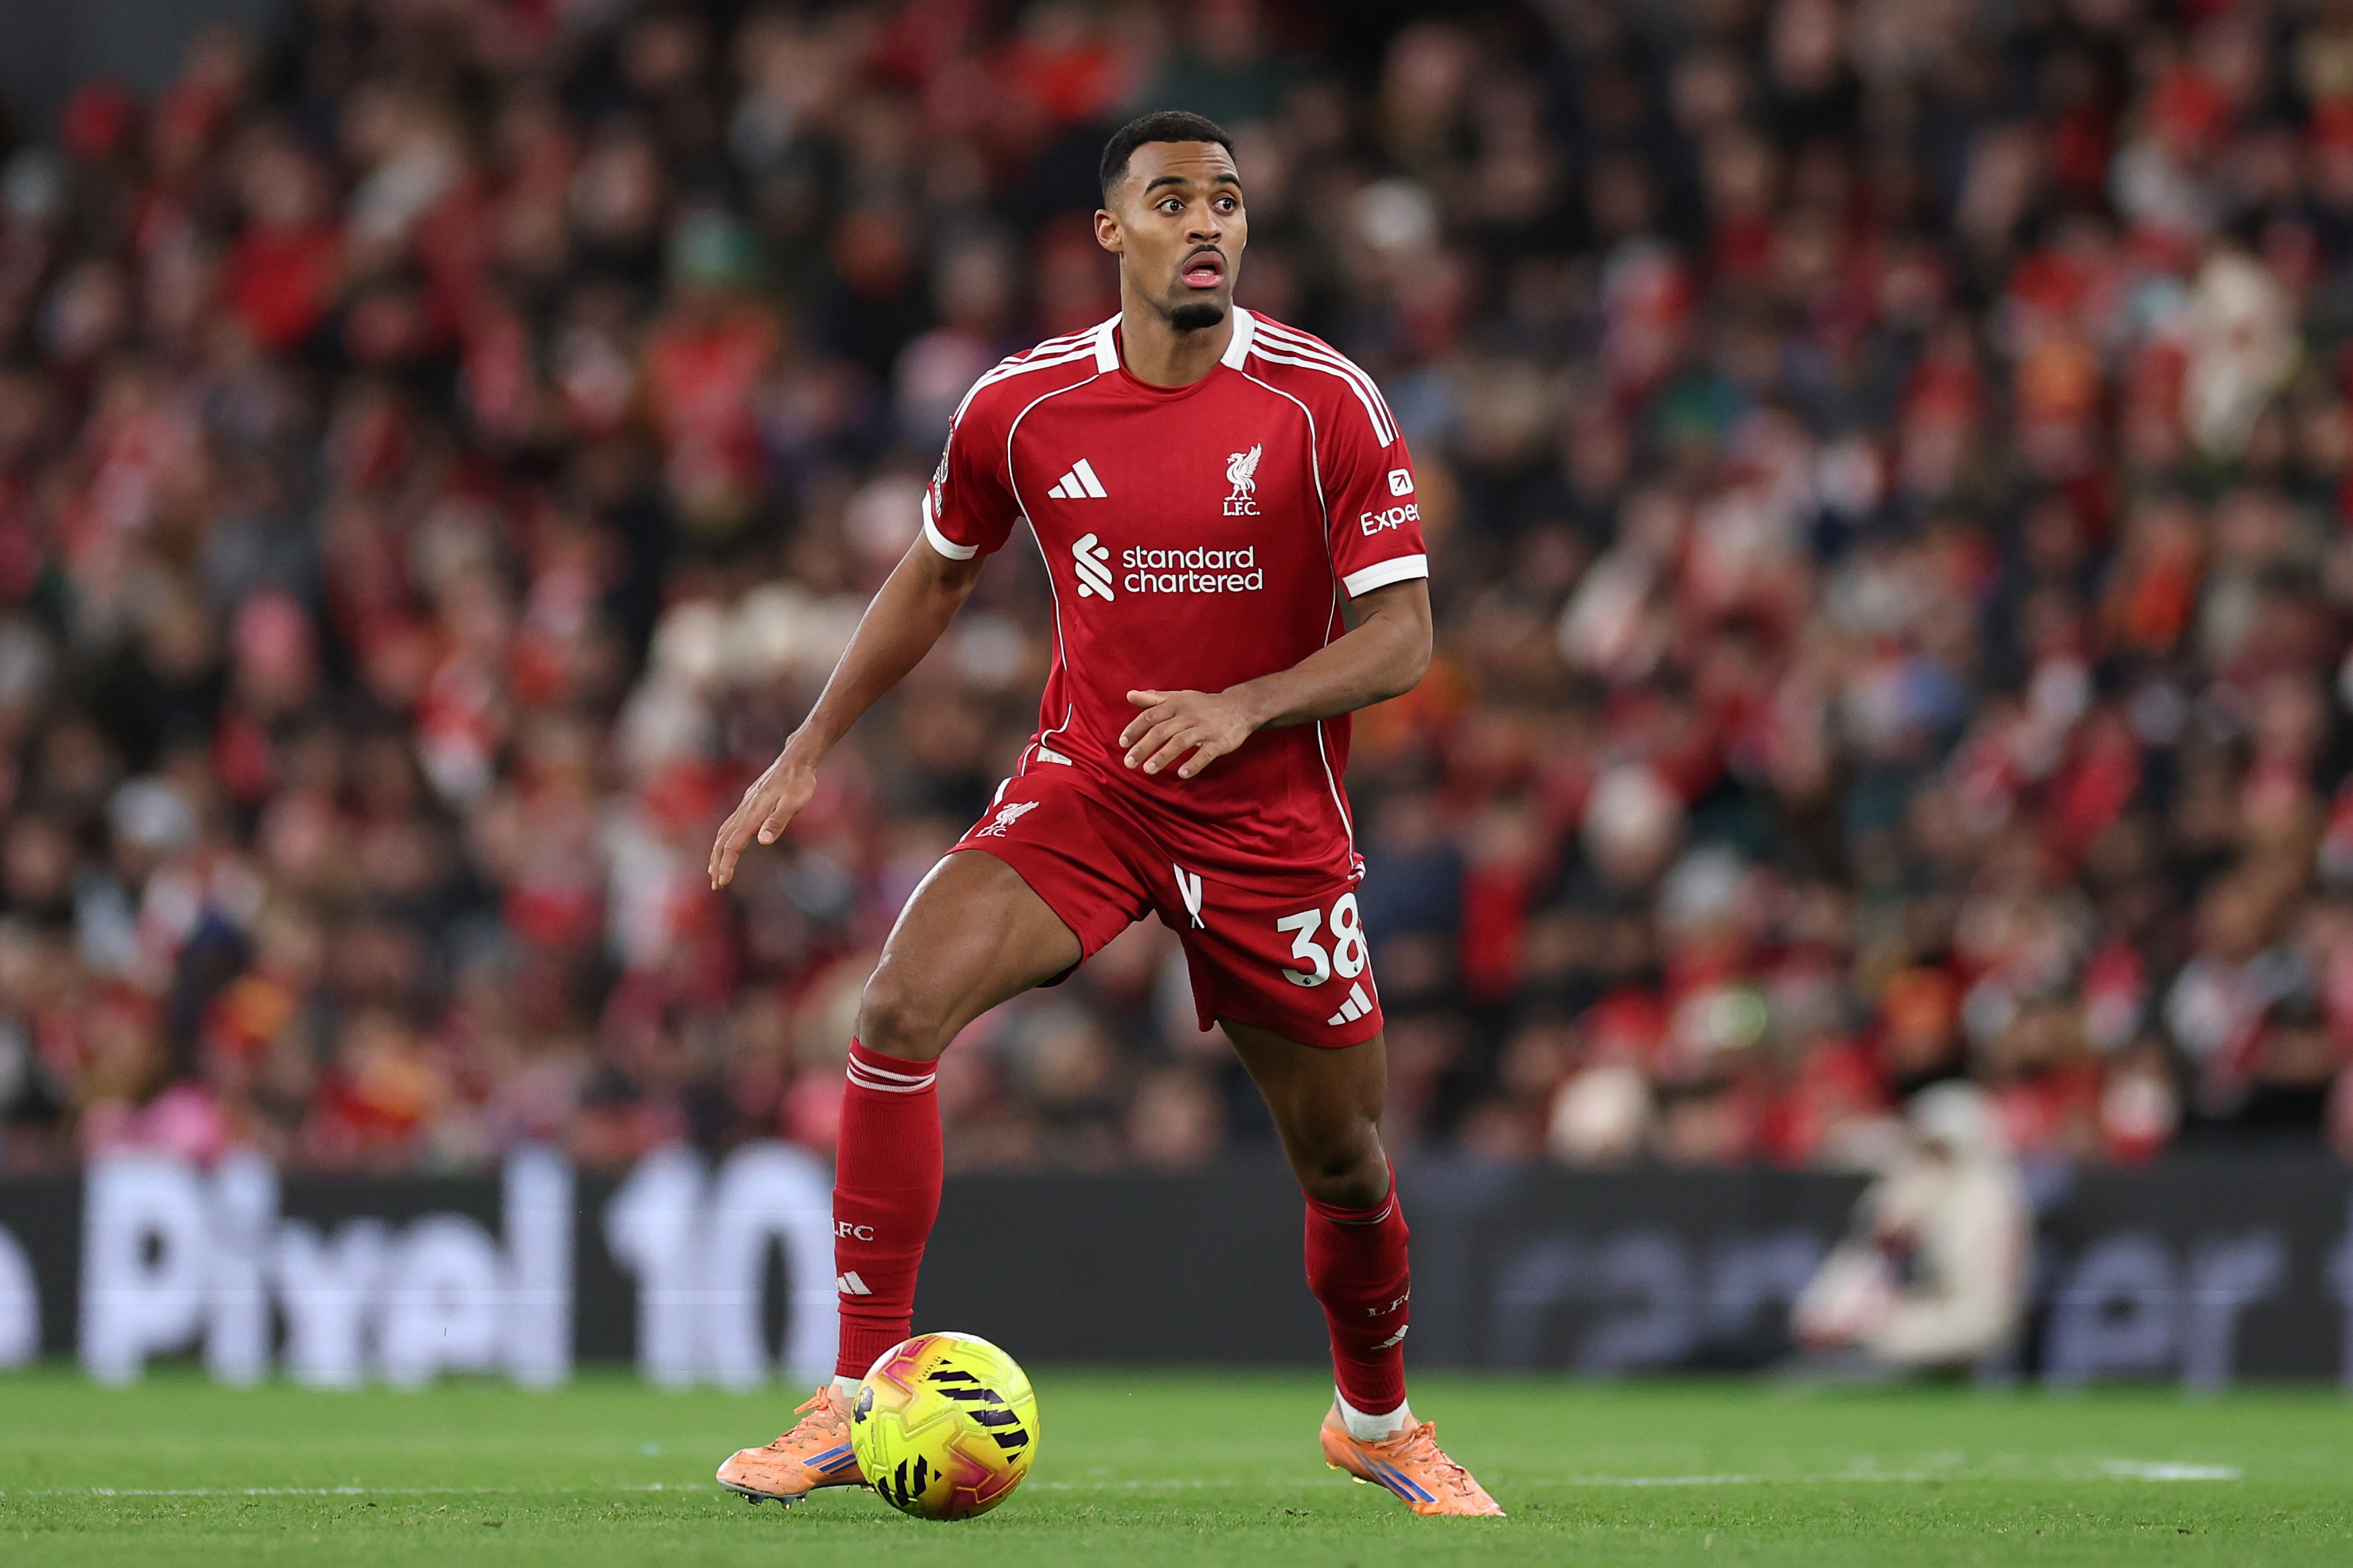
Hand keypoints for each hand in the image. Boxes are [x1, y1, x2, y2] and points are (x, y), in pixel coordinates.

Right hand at [708, 751, 818, 888]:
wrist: (795, 760)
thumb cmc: (799, 782)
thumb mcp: (793, 803)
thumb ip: (778, 822)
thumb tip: (763, 841)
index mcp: (753, 814)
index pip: (733, 845)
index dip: (727, 864)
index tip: (723, 881)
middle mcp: (745, 810)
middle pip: (722, 841)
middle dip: (717, 863)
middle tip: (716, 884)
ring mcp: (745, 805)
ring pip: (723, 832)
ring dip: (717, 852)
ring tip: (714, 870)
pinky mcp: (748, 802)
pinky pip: (729, 824)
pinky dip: (723, 839)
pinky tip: (726, 844)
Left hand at [1120, 688, 1258, 778]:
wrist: (1240, 707)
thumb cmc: (1203, 705)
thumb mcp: (1179, 697)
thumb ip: (1153, 699)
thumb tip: (1129, 695)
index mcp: (1176, 704)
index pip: (1150, 716)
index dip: (1135, 729)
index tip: (1122, 743)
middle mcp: (1189, 715)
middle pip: (1162, 730)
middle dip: (1144, 747)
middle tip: (1128, 763)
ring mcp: (1205, 728)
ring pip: (1181, 742)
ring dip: (1163, 756)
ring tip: (1148, 770)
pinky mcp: (1219, 742)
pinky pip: (1205, 753)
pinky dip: (1194, 763)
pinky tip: (1182, 774)